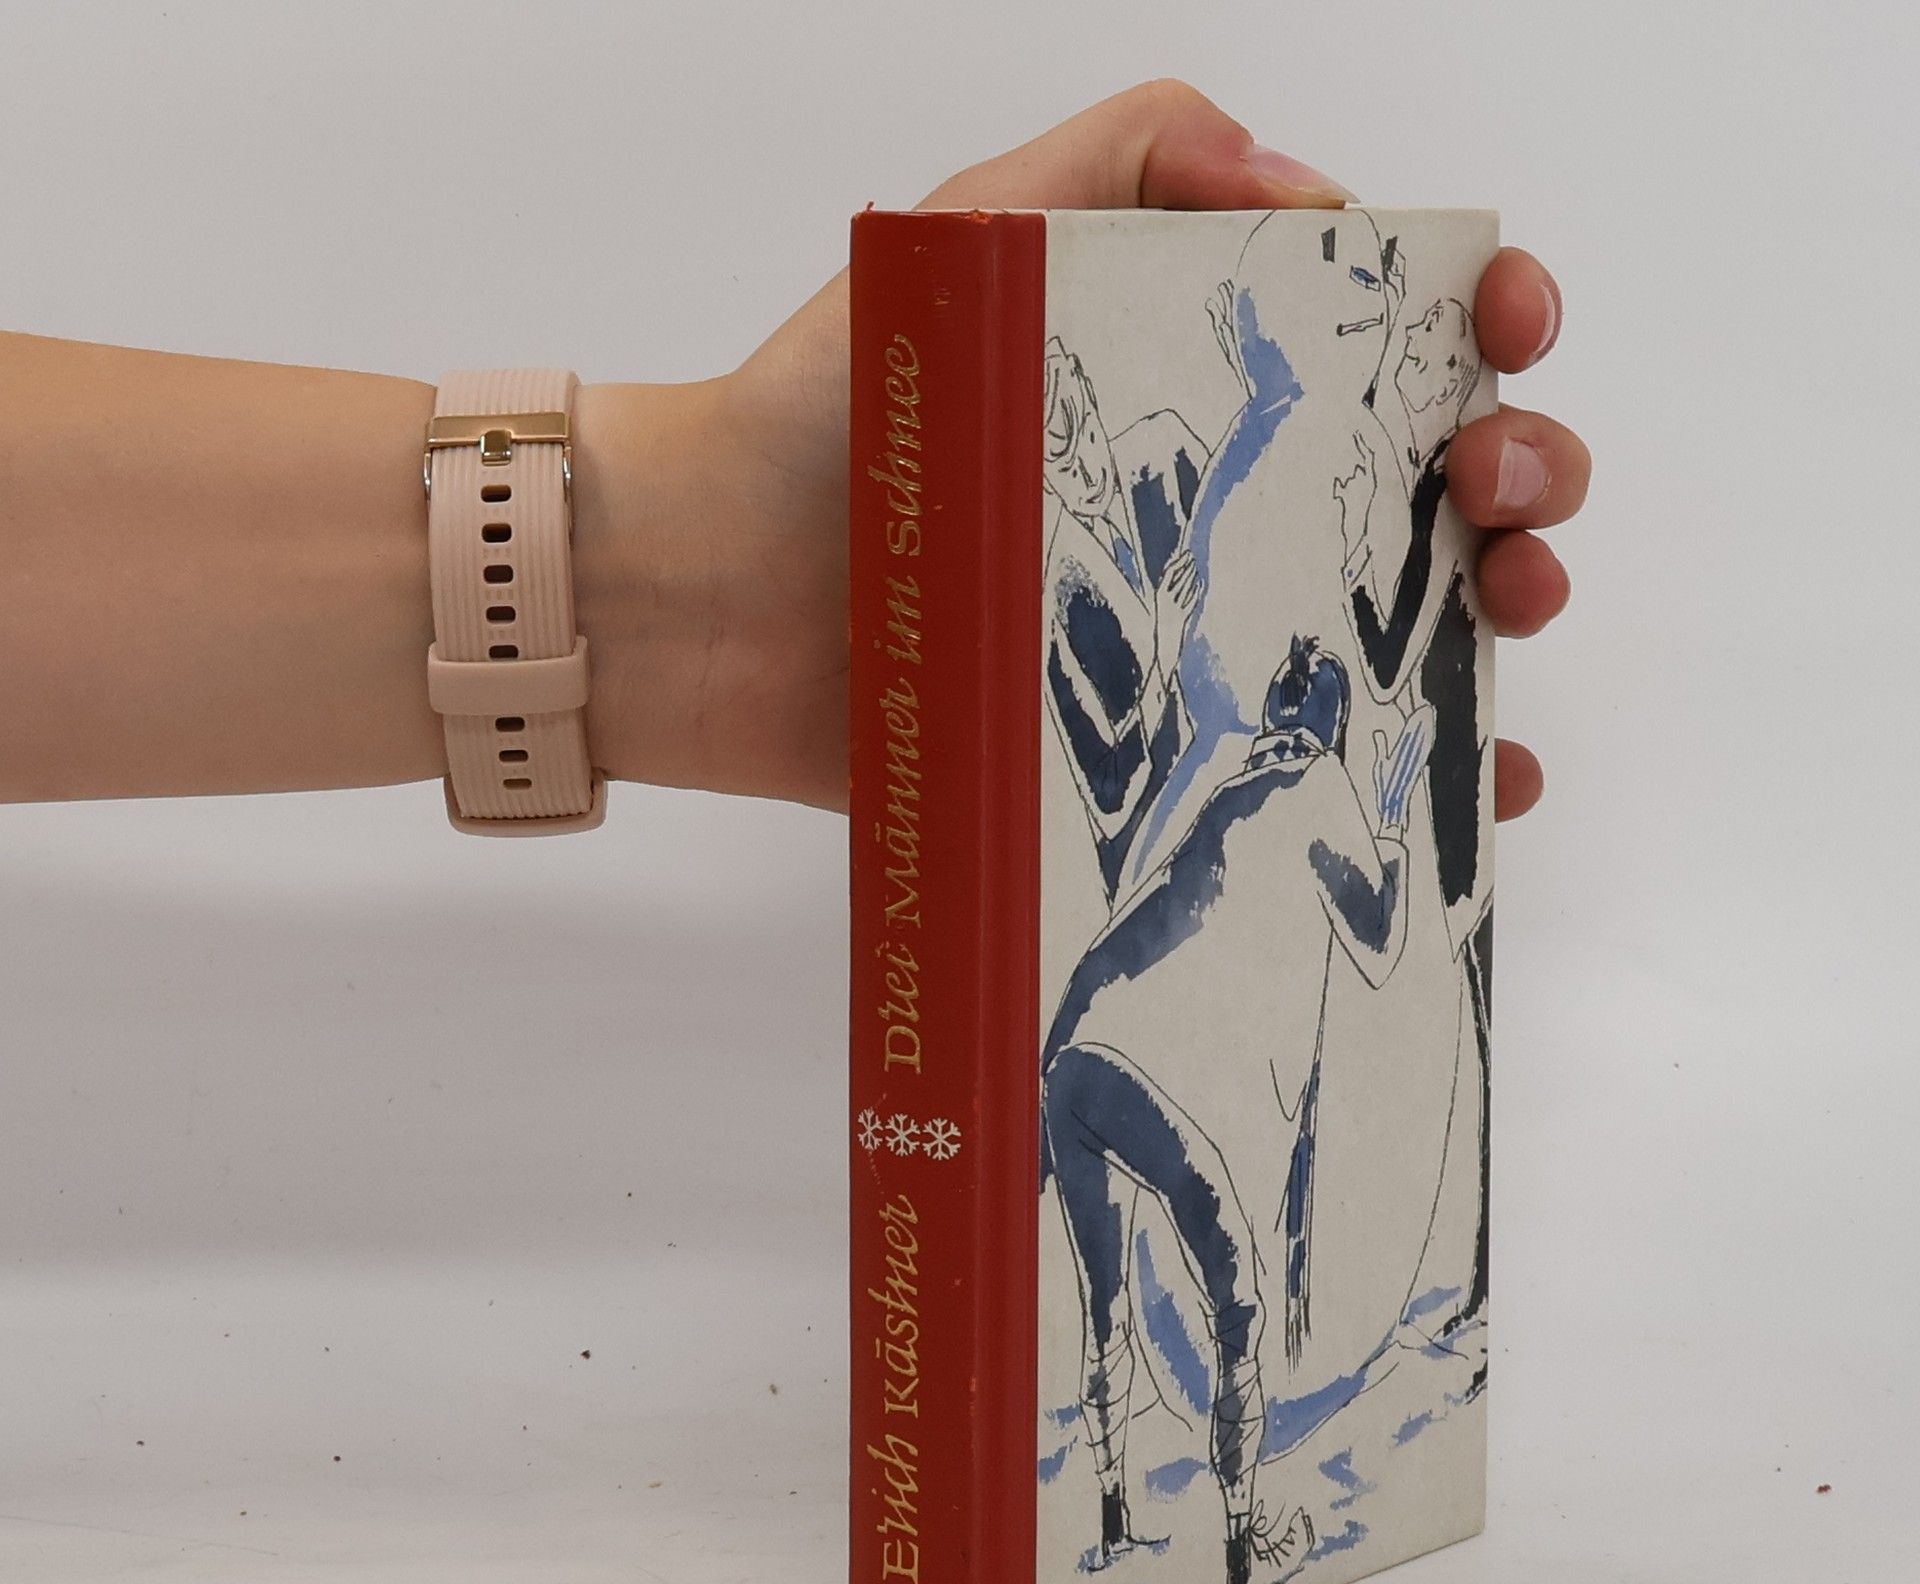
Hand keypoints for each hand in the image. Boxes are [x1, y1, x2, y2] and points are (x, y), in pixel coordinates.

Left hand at [578, 81, 1585, 822]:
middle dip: (1520, 465)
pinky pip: (1325, 769)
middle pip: (1434, 483)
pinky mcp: (1166, 760)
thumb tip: (1308, 190)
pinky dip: (1426, 774)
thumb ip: (1123, 159)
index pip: (1387, 340)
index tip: (1499, 325)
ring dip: (1505, 610)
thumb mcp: (965, 234)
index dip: (1480, 318)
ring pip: (1410, 625)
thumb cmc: (824, 416)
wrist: (715, 601)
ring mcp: (1204, 641)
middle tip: (1486, 484)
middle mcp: (1224, 511)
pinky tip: (1478, 770)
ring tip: (1505, 609)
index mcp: (1202, 385)